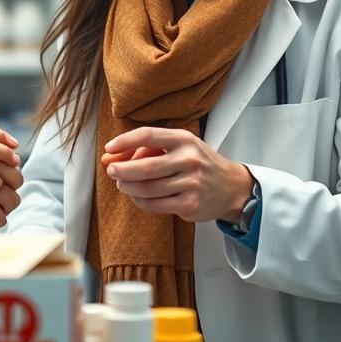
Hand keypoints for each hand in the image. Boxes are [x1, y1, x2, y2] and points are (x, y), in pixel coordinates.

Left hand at [102, 127, 254, 222]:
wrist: (231, 187)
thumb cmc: (198, 162)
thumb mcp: (181, 146)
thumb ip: (151, 148)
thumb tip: (115, 156)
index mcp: (184, 140)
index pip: (148, 136)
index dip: (125, 141)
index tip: (109, 148)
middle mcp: (189, 160)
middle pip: (145, 167)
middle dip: (122, 170)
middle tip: (111, 171)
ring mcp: (191, 184)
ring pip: (147, 189)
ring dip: (128, 188)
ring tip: (123, 184)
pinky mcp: (190, 205)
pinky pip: (155, 205)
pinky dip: (140, 201)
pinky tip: (137, 196)